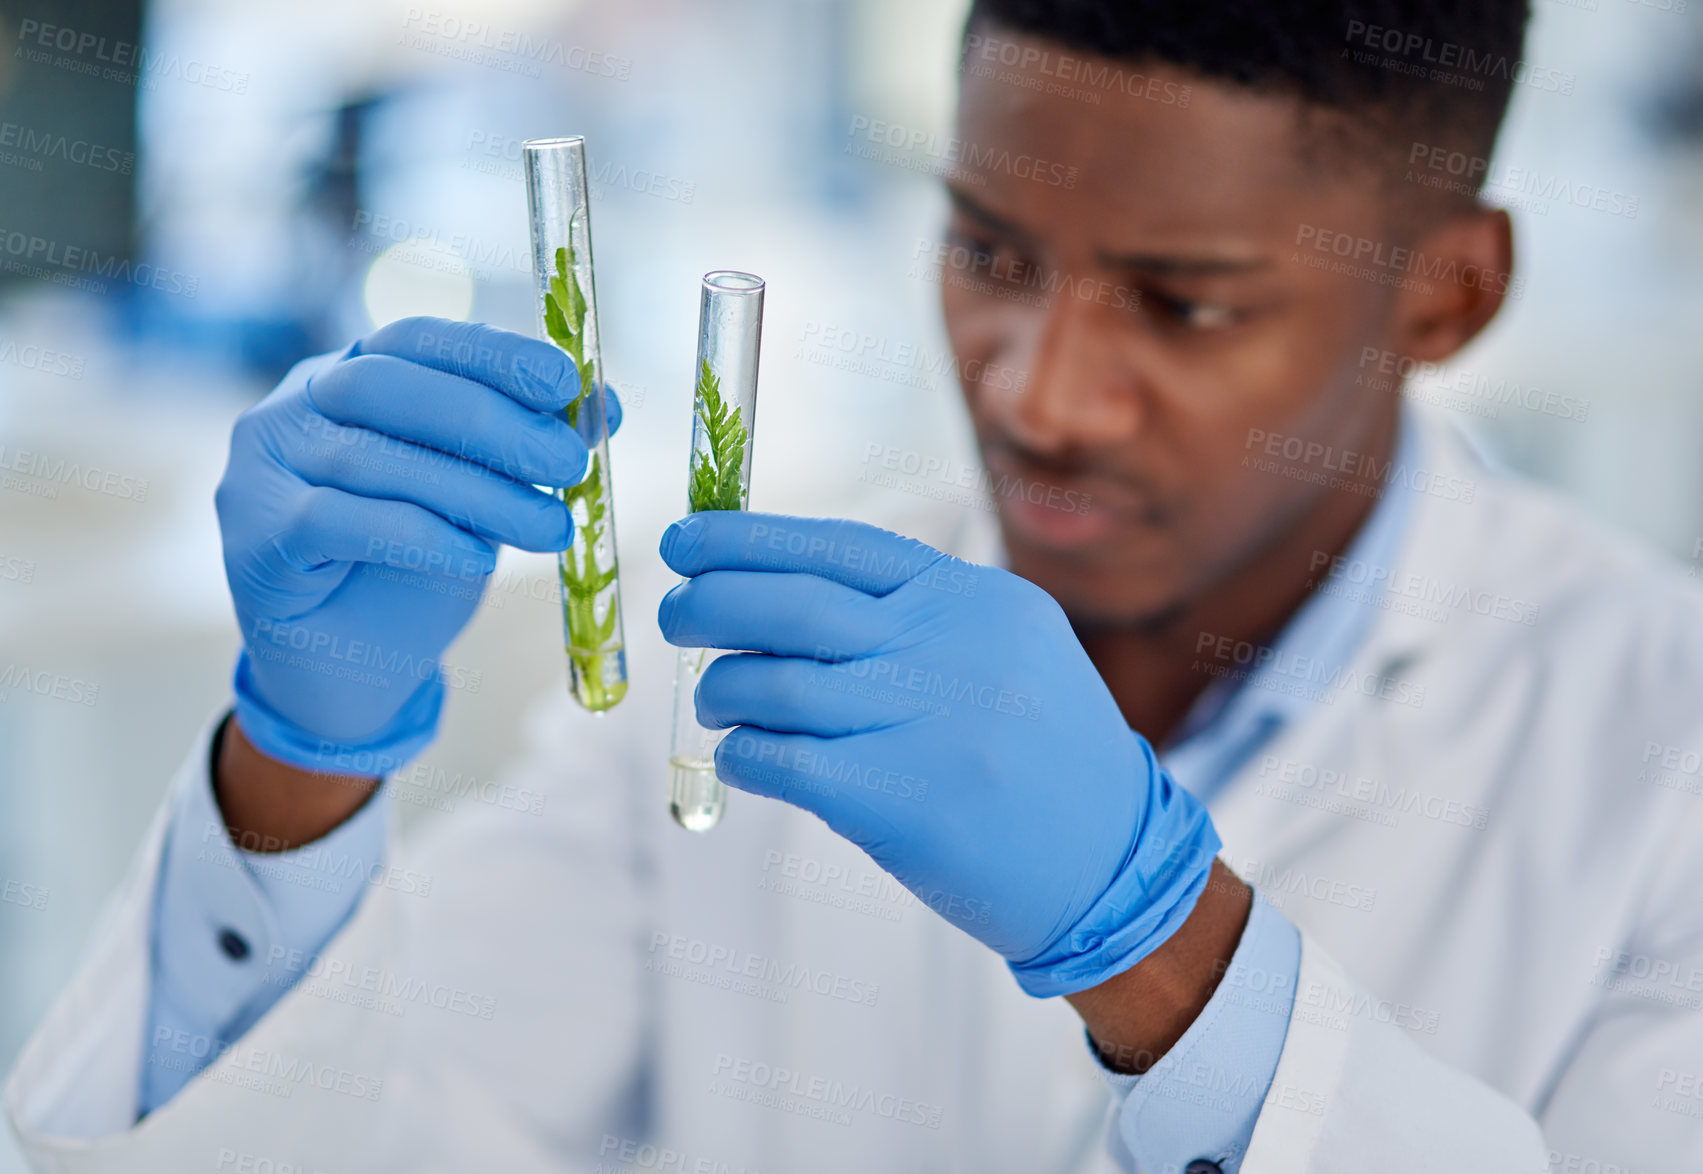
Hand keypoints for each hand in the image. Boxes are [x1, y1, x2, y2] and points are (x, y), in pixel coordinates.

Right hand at [216, 316, 620, 774]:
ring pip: (374, 461)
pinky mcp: (254, 539)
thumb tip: (608, 404)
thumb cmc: (415, 567)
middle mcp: (296, 406)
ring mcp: (262, 469)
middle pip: (391, 389)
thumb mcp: (485, 497)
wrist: (349, 668)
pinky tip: (476, 557)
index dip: (494, 355)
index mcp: (351, 374)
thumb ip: (531, 448)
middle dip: (492, 424)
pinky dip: (416, 535)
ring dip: (478, 493)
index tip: (568, 383)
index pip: (420, 340)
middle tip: (568, 463)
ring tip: (550, 528)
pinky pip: (336, 522)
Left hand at [657, 512, 1220, 996]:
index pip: (841, 547)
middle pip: (795, 606)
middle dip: (711, 603)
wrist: (1112, 865)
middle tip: (673, 614)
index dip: (750, 540)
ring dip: (723, 689)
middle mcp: (954, 648)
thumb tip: (774, 592)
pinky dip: (743, 754)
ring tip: (717, 701)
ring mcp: (931, 724)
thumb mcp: (1007, 650)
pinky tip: (740, 757)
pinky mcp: (906, 802)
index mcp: (977, 600)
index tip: (687, 542)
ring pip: (777, 682)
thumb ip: (915, 617)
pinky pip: (783, 761)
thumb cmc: (1041, 756)